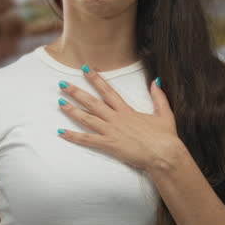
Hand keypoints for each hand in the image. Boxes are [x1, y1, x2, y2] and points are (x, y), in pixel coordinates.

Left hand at [56, 65, 182, 172]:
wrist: (165, 155)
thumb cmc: (165, 137)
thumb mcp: (164, 113)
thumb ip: (159, 96)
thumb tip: (156, 80)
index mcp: (127, 110)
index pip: (108, 91)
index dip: (96, 79)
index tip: (86, 69)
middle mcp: (116, 118)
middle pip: (92, 102)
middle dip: (76, 92)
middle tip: (62, 84)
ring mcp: (111, 131)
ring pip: (87, 118)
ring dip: (71, 110)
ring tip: (59, 102)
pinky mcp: (109, 145)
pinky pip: (87, 140)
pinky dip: (73, 136)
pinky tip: (61, 132)